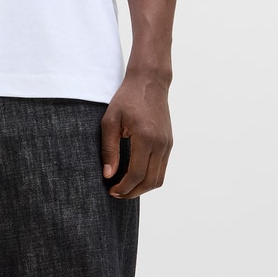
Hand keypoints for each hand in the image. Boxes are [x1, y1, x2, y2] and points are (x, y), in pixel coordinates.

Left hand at [100, 70, 172, 198]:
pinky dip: (149, 178)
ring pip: (158, 179)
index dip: (123, 187)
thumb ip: (109, 149)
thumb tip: (108, 174)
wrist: (150, 83)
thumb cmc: (126, 99)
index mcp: (145, 137)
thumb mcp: (110, 121)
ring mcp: (167, 144)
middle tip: (116, 193)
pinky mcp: (169, 144)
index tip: (111, 190)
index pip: (136, 174)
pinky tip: (134, 176)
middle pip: (149, 182)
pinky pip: (161, 169)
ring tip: (125, 188)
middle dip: (132, 192)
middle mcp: (160, 144)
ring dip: (142, 188)